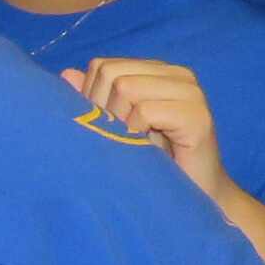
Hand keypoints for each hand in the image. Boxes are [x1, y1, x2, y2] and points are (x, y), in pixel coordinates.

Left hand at [62, 58, 233, 208]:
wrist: (190, 198)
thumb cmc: (149, 164)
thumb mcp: (114, 128)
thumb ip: (94, 99)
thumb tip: (67, 74)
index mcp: (156, 71)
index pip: (102, 66)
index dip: (91, 99)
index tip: (104, 129)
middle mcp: (176, 74)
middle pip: (111, 74)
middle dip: (102, 109)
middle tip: (118, 140)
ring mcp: (190, 92)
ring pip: (125, 87)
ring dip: (119, 123)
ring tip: (132, 145)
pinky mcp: (197, 116)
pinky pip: (145, 111)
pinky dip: (135, 134)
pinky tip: (146, 151)